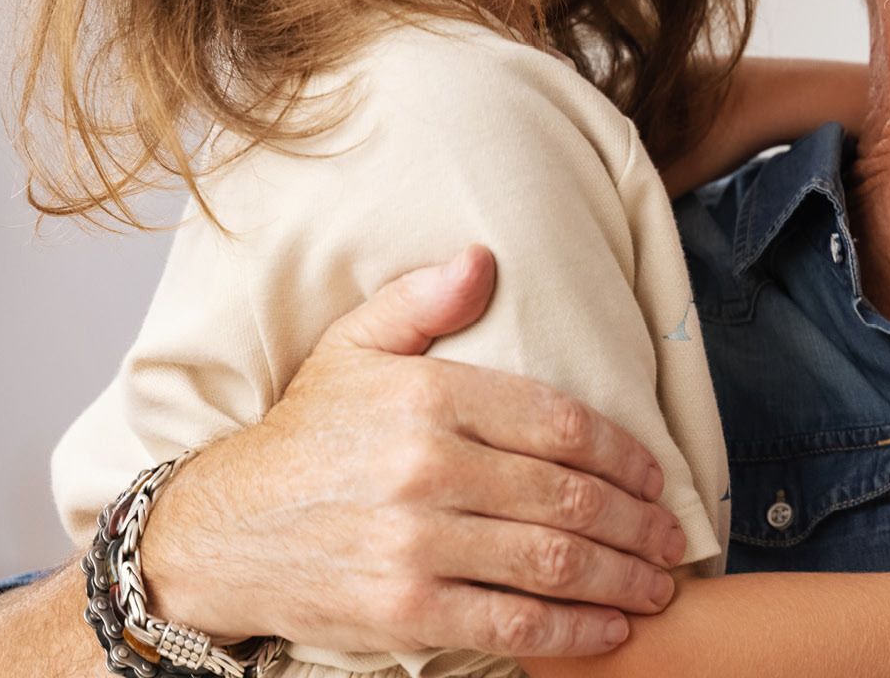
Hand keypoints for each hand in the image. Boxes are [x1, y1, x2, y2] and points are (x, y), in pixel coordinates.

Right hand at [139, 247, 691, 656]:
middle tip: (672, 539)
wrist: (217, 535)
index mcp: (428, 398)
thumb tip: (482, 260)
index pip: (560, 423)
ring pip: (554, 562)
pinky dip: (575, 630)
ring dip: (623, 578)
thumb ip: (420, 303)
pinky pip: (514, 622)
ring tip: (657, 585)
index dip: (624, 454)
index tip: (655, 477)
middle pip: (570, 497)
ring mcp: (416, 545)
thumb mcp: (352, 350)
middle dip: (639, 524)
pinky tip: (610, 628)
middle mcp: (427, 468)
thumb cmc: (303, 439)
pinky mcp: (404, 610)